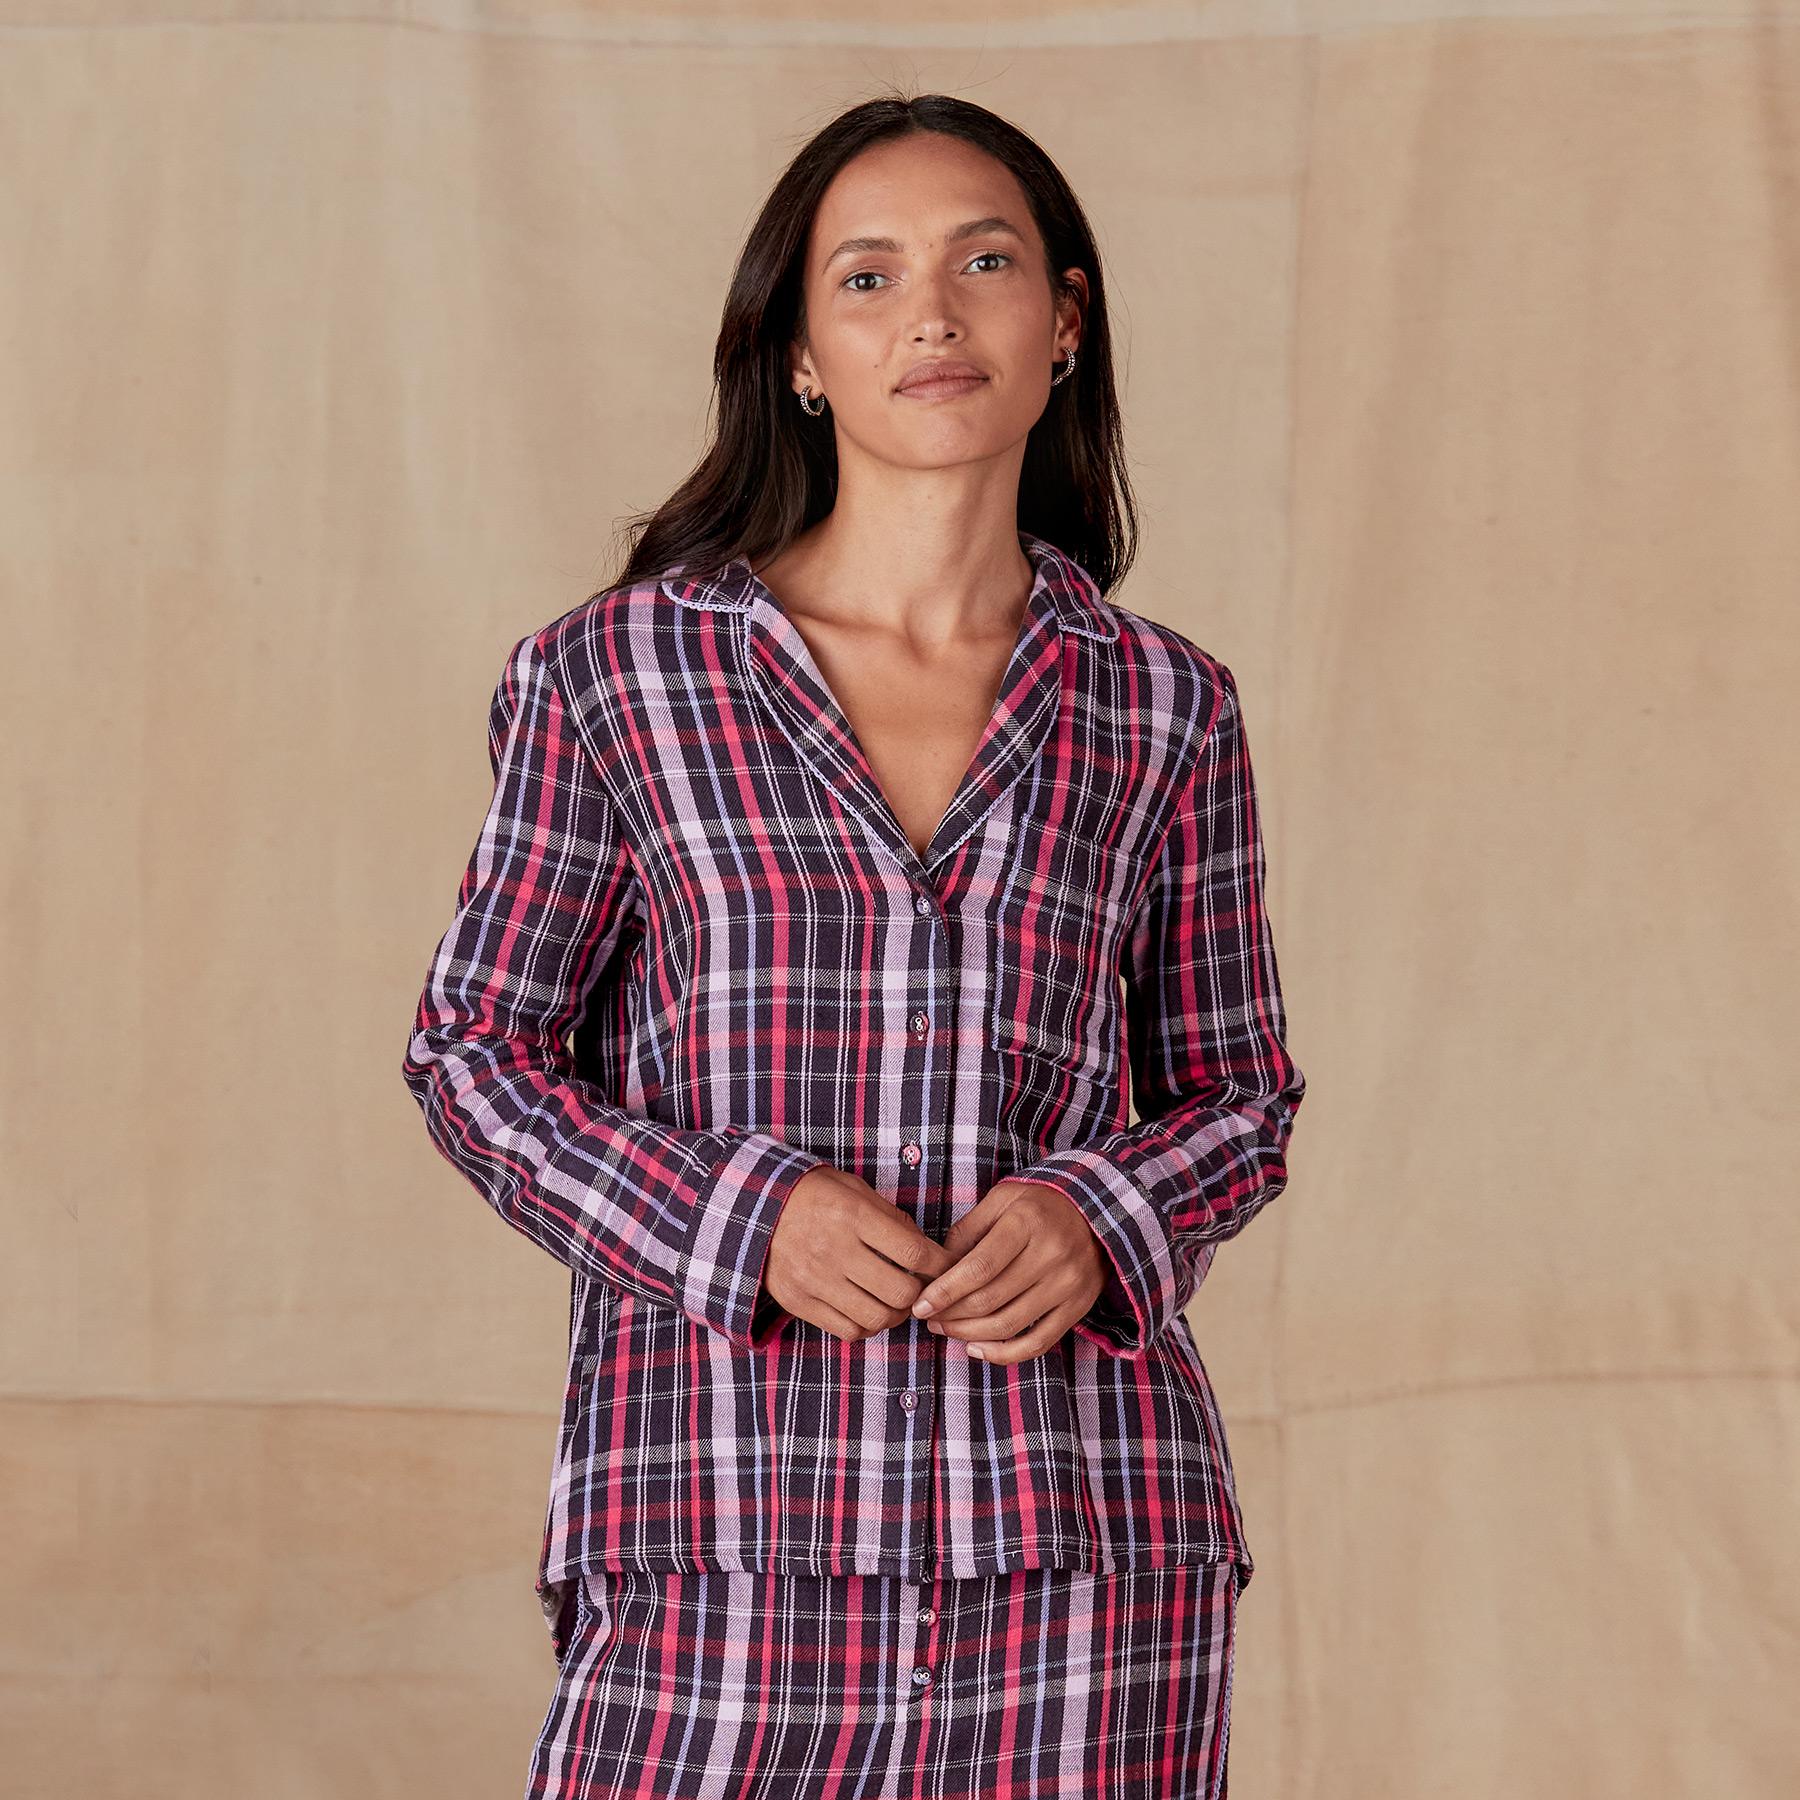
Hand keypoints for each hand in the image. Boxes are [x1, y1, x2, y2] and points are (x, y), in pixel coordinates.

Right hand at [761, 1166, 957, 1341]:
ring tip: (897, 1302)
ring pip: (878, 1317)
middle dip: (921, 1293)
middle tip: (922, 1286)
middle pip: (901, 1292)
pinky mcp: (800, 1302)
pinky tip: (869, 1310)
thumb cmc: (814, 1195)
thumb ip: (891, 1217)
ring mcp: (816, 1280)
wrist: (755, 1208)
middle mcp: (835, 1250)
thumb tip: (925, 1247)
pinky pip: (848, 1330)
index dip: (941, 1264)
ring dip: (896, 1314)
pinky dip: (867, 1326)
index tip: (948, 1266)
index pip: (914, 1252)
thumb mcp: (854, 1189)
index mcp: (853, 1216)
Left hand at [907, 1180, 1107, 1364]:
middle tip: (929, 1319)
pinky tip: (977, 1348)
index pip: (979, 1268)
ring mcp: (1067, 1284)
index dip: (945, 1291)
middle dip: (952, 1315)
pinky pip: (1038, 1343)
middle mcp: (1050, 1255)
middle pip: (990, 1299)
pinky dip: (1004, 1354)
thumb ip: (967, 1231)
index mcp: (1026, 1223)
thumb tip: (937, 1269)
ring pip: (1009, 1324)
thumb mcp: (1001, 1200)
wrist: (1096, 1210)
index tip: (921, 1305)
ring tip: (947, 1330)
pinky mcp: (1078, 1307)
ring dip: (969, 1335)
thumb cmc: (1038, 1205)